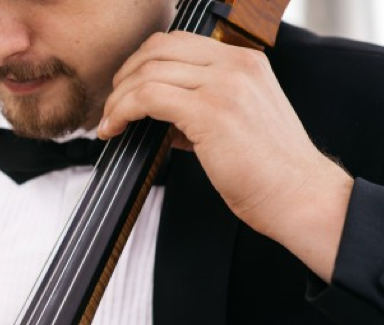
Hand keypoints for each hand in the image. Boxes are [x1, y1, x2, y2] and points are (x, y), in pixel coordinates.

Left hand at [97, 31, 352, 281]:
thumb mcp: (240, 124)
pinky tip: (116, 129)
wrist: (299, 196)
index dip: (143, 62)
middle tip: (112, 105)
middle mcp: (236, 65)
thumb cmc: (272, 172)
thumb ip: (203, 110)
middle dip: (125, 75)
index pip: (179, 43)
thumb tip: (165, 116)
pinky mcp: (210, 112)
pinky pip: (148, 97)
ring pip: (148, 72)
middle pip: (158, 49)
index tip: (127, 88)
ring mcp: (224, 85)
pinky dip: (122, 111)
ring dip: (118, 98)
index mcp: (246, 63)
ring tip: (109, 122)